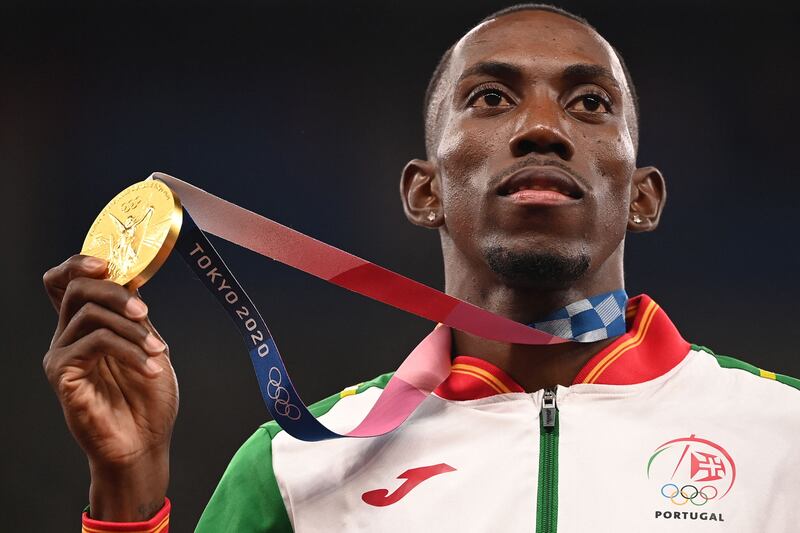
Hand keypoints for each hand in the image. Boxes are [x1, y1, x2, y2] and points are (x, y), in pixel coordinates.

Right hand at [42, 254, 178, 520]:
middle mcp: (68, 335)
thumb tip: (132, 280)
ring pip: (90, 314)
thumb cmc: (148, 398)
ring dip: (132, 330)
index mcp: (88, 325)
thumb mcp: (149, 345)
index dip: (80, 263)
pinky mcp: (62, 374)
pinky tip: (151, 367)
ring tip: (159, 352)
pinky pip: (95, 342)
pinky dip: (130, 350)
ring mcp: (62, 354)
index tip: (107, 263)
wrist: (145, 442)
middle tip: (144, 312)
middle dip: (115, 292)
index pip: (66, 281)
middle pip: (76, 288)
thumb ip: (134, 316)